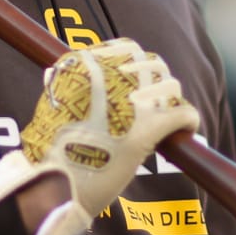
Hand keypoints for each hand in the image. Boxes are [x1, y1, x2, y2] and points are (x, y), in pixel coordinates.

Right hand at [0, 38, 199, 234]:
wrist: (52, 185)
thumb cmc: (49, 151)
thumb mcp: (46, 107)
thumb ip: (58, 85)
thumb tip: (55, 72)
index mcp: (85, 66)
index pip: (126, 49)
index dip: (134, 64)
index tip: (133, 78)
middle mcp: (112, 77)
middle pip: (152, 64)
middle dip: (155, 80)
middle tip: (151, 101)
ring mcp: (132, 102)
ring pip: (171, 86)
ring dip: (171, 99)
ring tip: (165, 115)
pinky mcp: (150, 129)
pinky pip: (183, 114)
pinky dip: (189, 120)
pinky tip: (186, 129)